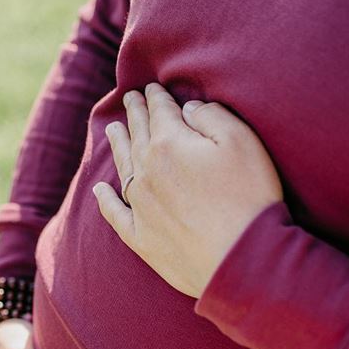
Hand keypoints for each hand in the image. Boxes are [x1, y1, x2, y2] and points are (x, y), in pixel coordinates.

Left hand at [92, 81, 282, 297]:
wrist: (242, 260)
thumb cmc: (249, 197)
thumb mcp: (241, 141)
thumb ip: (211, 116)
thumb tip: (188, 109)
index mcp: (169, 143)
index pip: (159, 111)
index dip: (156, 97)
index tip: (152, 88)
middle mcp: (147, 172)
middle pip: (137, 135)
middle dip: (134, 114)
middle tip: (129, 99)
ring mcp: (141, 207)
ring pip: (123, 167)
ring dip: (117, 145)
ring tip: (112, 130)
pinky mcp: (142, 239)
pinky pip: (115, 214)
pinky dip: (105, 200)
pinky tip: (100, 189)